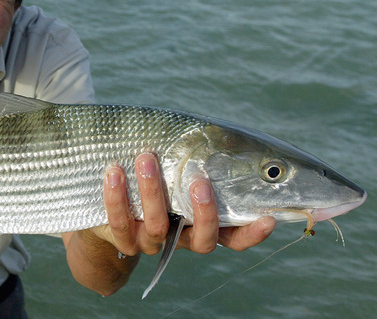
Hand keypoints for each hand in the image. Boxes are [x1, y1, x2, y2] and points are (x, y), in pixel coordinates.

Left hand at [95, 153, 275, 255]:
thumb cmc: (153, 175)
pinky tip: (114, 171)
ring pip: (156, 226)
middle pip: (202, 240)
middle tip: (199, 181)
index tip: (270, 218)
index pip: (235, 237)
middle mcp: (180, 238)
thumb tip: (221, 133)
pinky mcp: (122, 239)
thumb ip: (199, 156)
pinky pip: (120, 221)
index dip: (252, 233)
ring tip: (146, 158)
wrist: (106, 207)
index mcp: (201, 225)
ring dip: (152, 191)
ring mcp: (151, 242)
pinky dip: (117, 196)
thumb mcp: (177, 166)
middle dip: (203, 212)